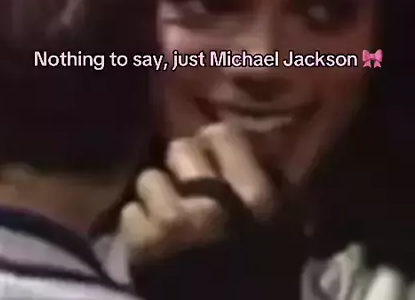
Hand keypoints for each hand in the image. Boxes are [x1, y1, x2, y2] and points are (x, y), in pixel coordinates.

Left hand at [119, 123, 275, 263]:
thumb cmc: (263, 280)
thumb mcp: (285, 229)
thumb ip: (263, 182)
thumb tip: (237, 145)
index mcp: (254, 196)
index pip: (221, 134)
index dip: (211, 144)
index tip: (209, 158)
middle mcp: (212, 202)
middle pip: (179, 149)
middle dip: (181, 166)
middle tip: (185, 186)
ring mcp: (172, 225)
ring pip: (148, 179)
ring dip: (157, 197)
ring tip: (167, 218)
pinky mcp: (142, 250)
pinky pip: (129, 213)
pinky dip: (139, 228)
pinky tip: (153, 244)